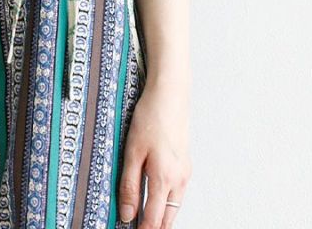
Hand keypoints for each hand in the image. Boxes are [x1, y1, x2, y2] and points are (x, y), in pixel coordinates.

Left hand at [118, 77, 191, 227]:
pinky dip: (167, 202)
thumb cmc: (151, 118)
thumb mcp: (132, 152)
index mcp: (164, 179)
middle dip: (153, 226)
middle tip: (137, 227)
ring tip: (144, 219)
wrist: (170, 95)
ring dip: (161, 216)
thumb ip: (129, 185)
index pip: (154, 219)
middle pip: (168, 218)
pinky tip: (157, 197)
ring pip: (174, 206)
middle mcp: (179, 180)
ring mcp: (184, 172)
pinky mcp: (185, 163)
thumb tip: (127, 213)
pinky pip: (177, 192)